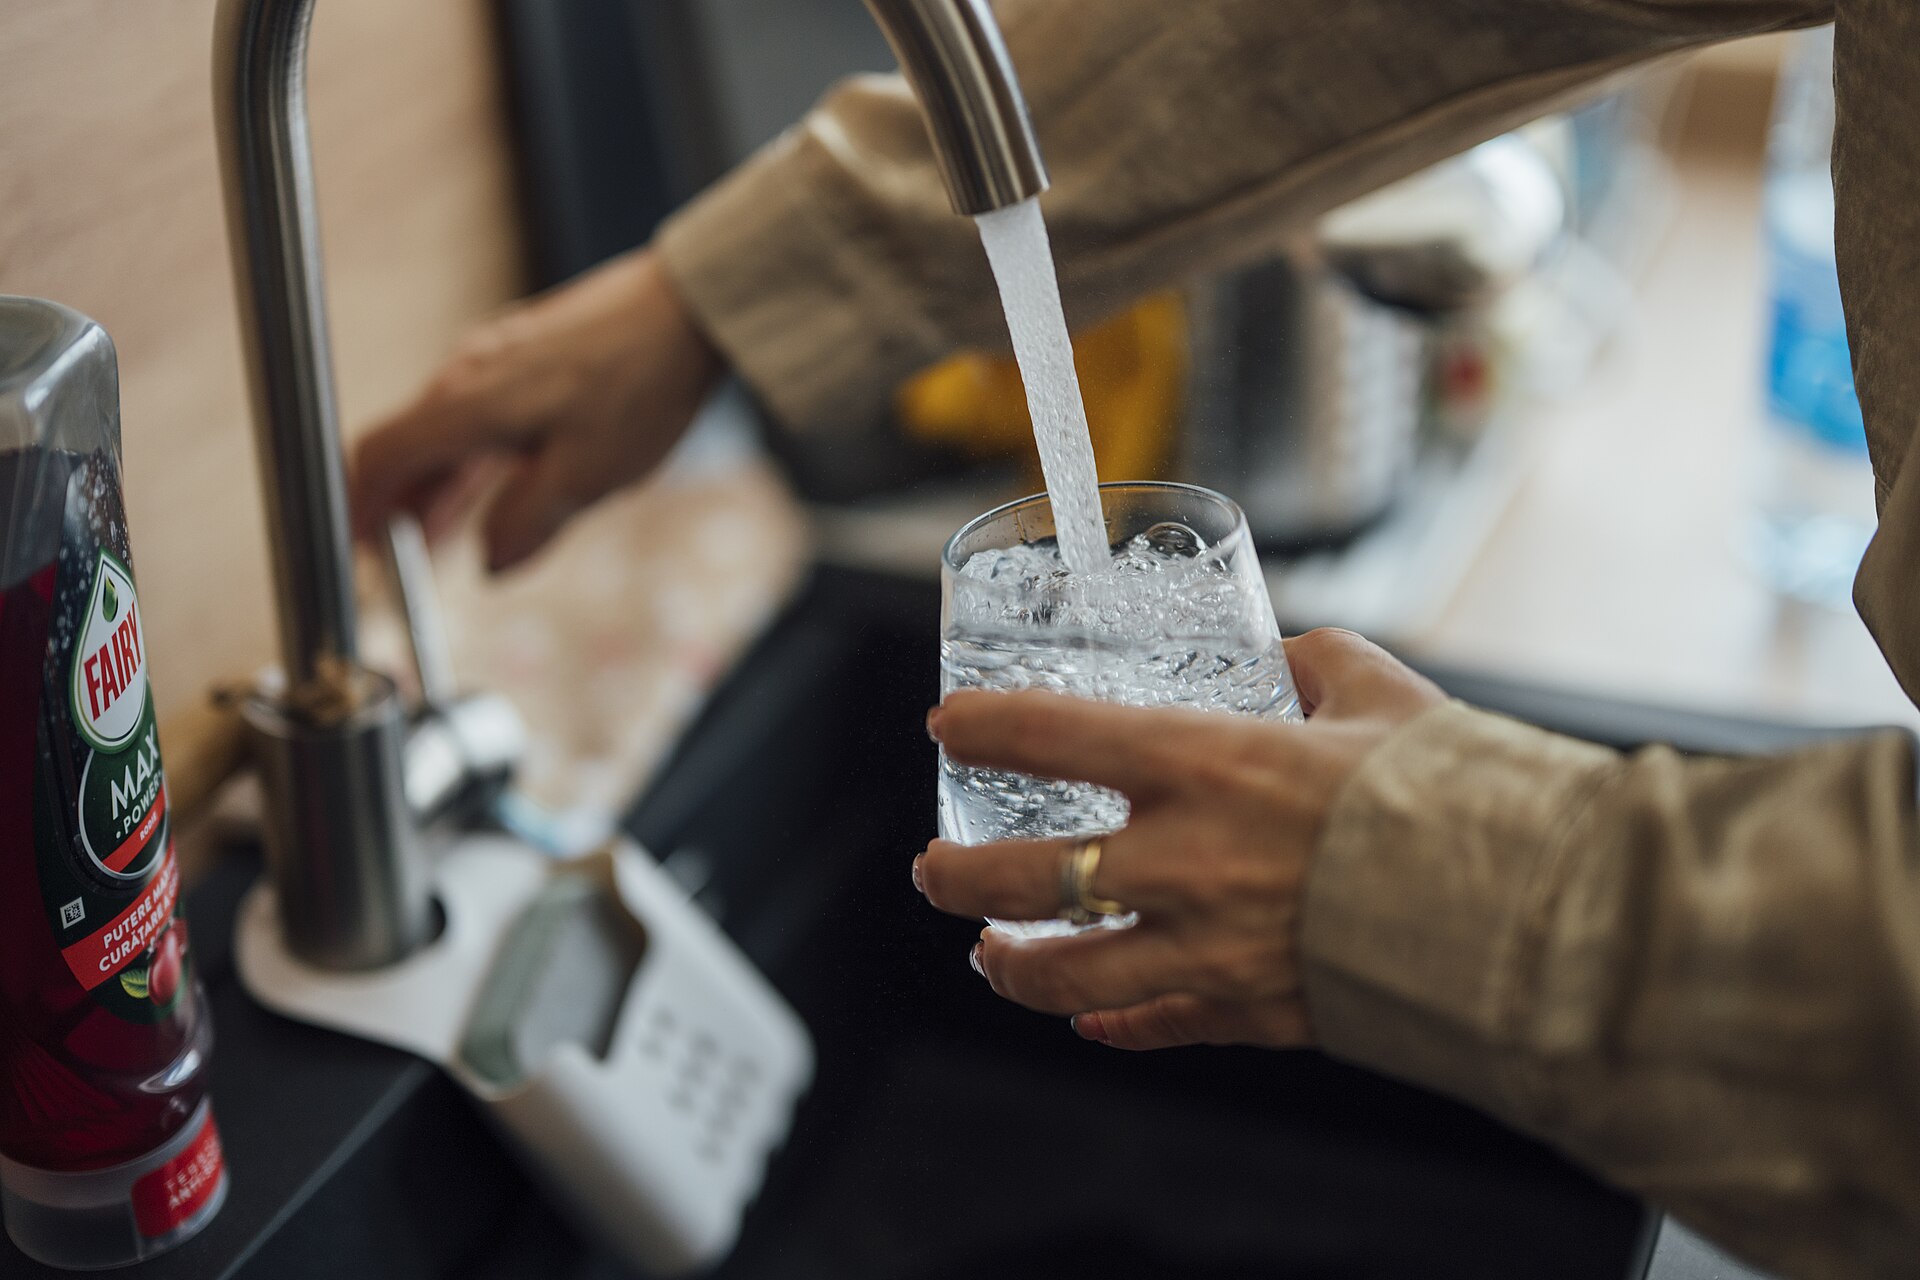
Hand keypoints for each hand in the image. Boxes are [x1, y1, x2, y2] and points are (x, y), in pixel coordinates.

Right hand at [348, 249, 726, 572]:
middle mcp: (467, 375)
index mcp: (468, 405)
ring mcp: (496, 359)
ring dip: (438, 488)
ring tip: (441, 538)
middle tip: (400, 563)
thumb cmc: (641, 387)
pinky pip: (478, 414)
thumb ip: (527, 524)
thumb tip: (491, 563)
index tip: (355, 550)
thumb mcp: (588, 477)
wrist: (689, 309)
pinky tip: (494, 485)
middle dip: (398, 508)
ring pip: (445, 433)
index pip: (381, 457)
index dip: (359, 509)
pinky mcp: (528, 352)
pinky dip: (471, 459)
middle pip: (408, 448)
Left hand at [916, 628, 1443, 1050]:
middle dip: (959, 876)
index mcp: (1207, 763)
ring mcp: (1209, 946)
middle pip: (1028, 877)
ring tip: (988, 953)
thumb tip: (1292, 660)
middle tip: (933, 869)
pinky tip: (1090, 1019)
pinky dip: (1113, 1022)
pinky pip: (1155, 1024)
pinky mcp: (1248, 1010)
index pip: (1054, 736)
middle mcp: (1186, 860)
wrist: (1524, 910)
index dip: (986, 728)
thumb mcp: (1377, 693)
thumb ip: (1316, 665)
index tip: (947, 726)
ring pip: (1067, 971)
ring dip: (1012, 964)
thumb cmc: (1451, 788)